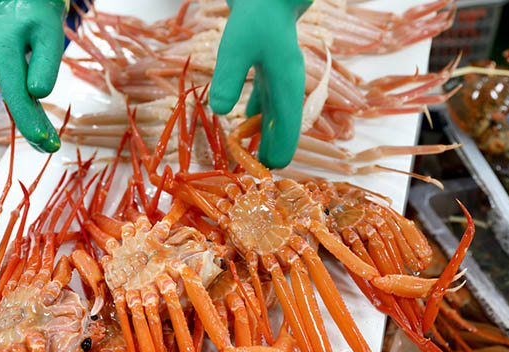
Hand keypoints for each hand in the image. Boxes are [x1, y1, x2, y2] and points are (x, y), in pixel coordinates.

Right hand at [0, 0, 67, 152]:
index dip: (29, 121)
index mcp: (5, 57)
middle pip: (17, 105)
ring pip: (20, 103)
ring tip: (49, 145)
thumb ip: (45, 63)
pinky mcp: (15, 69)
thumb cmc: (34, 7)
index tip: (42, 139)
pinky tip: (42, 128)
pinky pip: (23, 96)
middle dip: (33, 129)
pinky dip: (33, 113)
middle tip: (51, 149)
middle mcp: (2, 66)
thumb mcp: (46, 32)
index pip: (17, 96)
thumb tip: (40, 94)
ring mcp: (7, 69)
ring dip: (34, 125)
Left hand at [209, 0, 310, 168]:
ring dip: (262, 138)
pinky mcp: (270, 74)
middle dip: (268, 153)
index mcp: (287, 87)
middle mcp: (289, 89)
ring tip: (245, 158)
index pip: (289, 132)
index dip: (278, 156)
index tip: (263, 174)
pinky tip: (243, 128)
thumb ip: (228, 78)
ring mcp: (281, 82)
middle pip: (284, 132)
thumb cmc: (255, 19)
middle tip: (250, 175)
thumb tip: (219, 111)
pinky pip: (267, 105)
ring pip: (276, 120)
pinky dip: (256, 120)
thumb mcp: (236, 47)